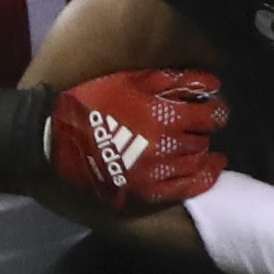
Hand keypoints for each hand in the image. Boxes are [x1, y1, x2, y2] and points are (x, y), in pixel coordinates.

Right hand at [48, 69, 229, 210]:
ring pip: (197, 162)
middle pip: (203, 138)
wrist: (56, 140)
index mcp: (164, 115)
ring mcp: (157, 173)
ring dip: (201, 151)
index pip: (211, 115)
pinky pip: (186, 189)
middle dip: (203, 129)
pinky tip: (210, 168)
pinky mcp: (146, 193)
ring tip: (196, 144)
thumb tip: (212, 83)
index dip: (216, 110)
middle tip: (196, 124)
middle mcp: (166, 146)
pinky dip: (203, 178)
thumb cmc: (94, 101)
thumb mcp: (132, 79)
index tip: (212, 107)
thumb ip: (174, 80)